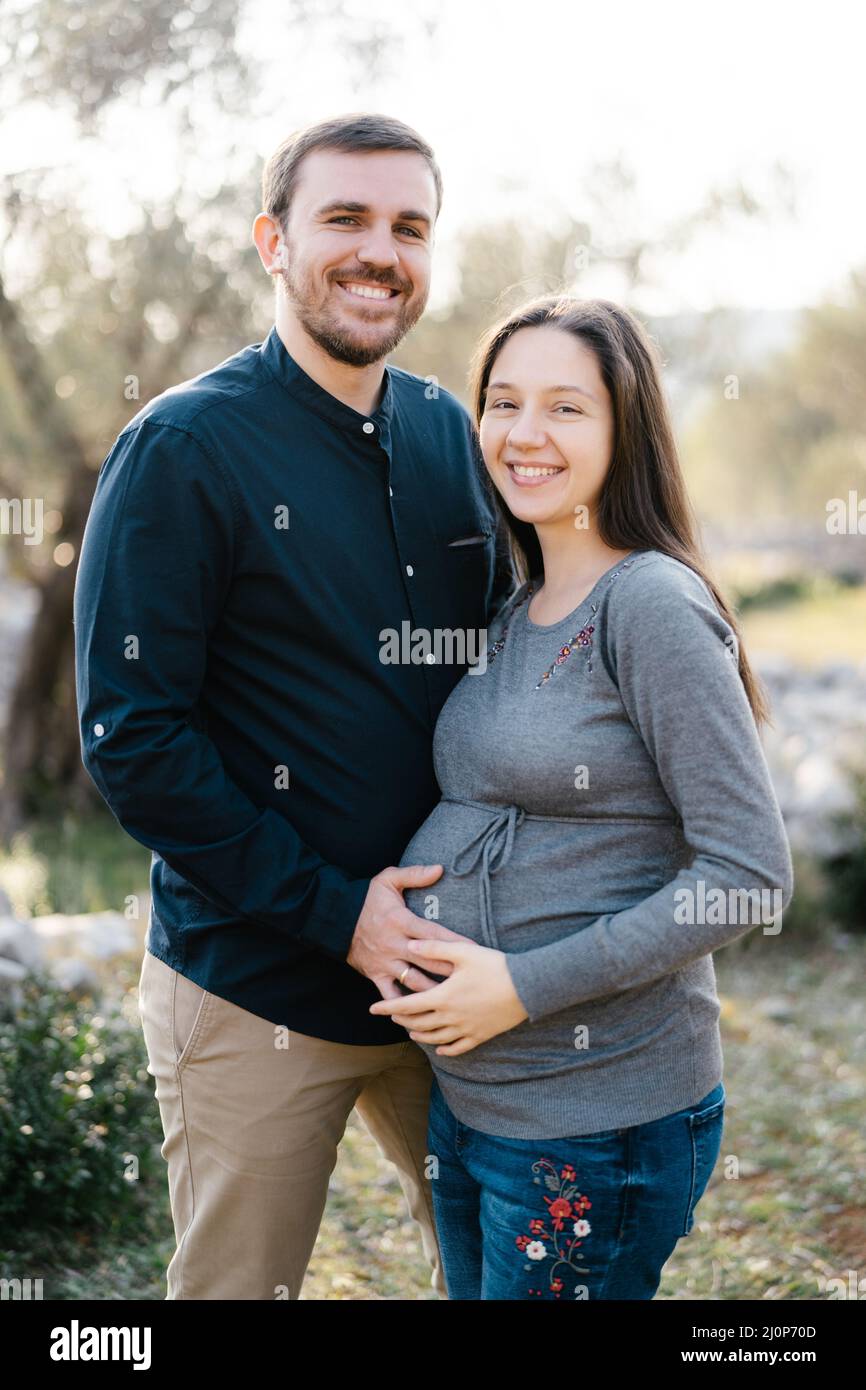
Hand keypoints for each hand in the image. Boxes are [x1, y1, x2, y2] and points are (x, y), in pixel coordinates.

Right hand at [346, 864, 466, 1000]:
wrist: (334, 917)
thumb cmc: (366, 898)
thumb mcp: (388, 880)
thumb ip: (414, 874)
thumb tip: (440, 868)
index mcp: (401, 921)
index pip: (433, 934)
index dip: (455, 942)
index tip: (475, 951)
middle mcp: (395, 944)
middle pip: (429, 961)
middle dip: (452, 971)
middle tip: (473, 979)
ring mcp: (385, 962)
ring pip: (414, 982)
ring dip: (435, 992)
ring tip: (456, 999)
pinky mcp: (375, 975)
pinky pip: (391, 995)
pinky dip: (404, 1007)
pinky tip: (422, 1014)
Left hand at [368, 938, 528, 1054]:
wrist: (528, 987)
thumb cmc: (495, 966)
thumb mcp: (463, 951)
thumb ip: (434, 948)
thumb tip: (410, 944)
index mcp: (443, 997)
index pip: (407, 1006)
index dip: (388, 1008)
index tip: (372, 1009)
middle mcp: (451, 1017)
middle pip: (418, 1024)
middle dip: (401, 1020)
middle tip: (392, 1016)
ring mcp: (466, 1029)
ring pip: (435, 1038)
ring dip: (419, 1035)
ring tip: (410, 1031)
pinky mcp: (481, 1035)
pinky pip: (458, 1047)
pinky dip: (445, 1050)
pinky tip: (439, 1050)